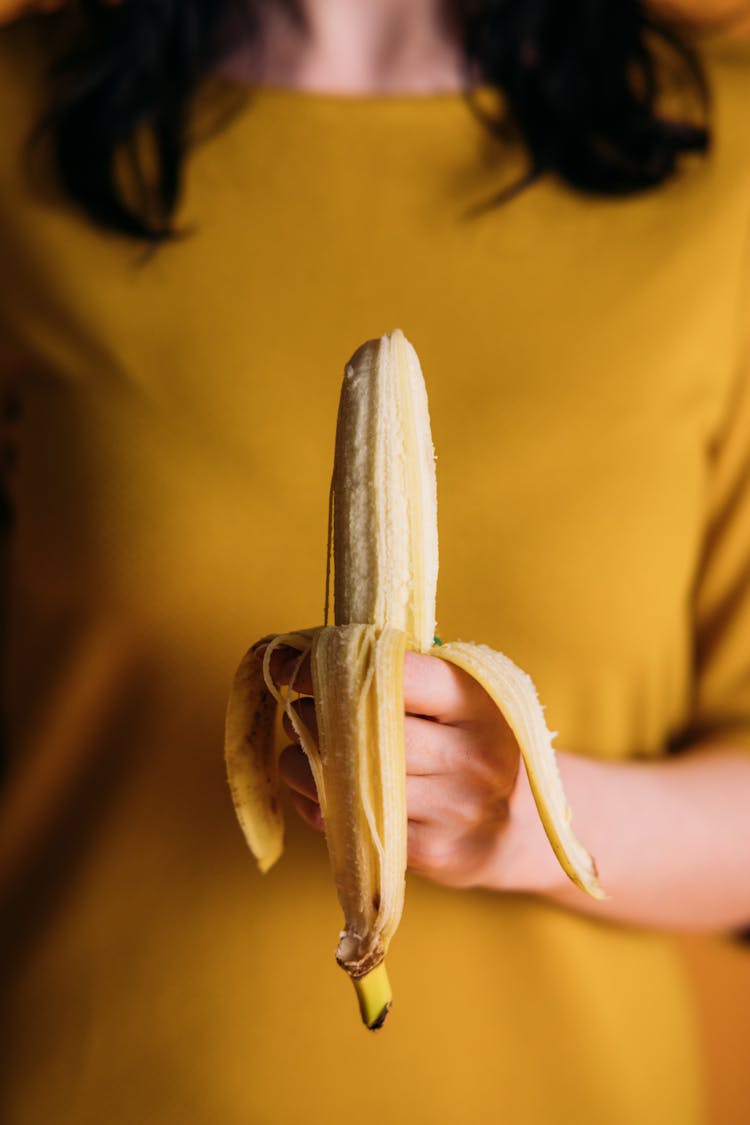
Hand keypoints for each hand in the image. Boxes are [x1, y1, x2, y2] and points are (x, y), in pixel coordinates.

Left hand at [271, 645, 519, 888]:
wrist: (526, 830)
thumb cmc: (475, 745)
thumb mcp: (463, 699)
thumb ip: (405, 675)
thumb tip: (306, 652)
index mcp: (480, 700)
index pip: (397, 674)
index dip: (335, 666)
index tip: (294, 665)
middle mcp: (474, 755)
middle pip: (369, 729)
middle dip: (317, 717)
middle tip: (298, 710)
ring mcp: (456, 809)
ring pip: (353, 781)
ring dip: (305, 763)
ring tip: (299, 749)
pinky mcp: (434, 853)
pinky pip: (355, 826)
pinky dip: (318, 805)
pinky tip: (314, 789)